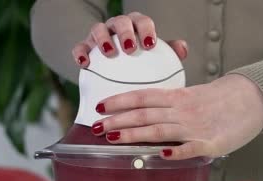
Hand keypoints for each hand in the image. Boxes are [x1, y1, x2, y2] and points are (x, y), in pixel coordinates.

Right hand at [71, 12, 187, 65]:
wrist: (123, 76)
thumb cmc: (144, 65)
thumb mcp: (159, 59)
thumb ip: (171, 52)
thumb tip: (182, 49)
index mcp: (137, 27)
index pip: (142, 21)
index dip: (146, 29)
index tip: (150, 44)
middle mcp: (118, 27)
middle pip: (120, 21)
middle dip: (125, 32)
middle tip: (130, 48)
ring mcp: (100, 36)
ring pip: (98, 29)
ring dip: (103, 39)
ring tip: (109, 53)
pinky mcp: (85, 47)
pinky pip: (80, 47)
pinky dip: (81, 52)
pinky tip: (85, 63)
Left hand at [92, 74, 262, 159]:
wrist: (252, 99)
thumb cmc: (221, 101)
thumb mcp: (192, 96)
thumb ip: (170, 105)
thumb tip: (146, 115)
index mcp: (177, 98)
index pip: (143, 97)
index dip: (120, 101)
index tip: (100, 106)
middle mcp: (182, 110)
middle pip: (145, 114)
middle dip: (119, 120)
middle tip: (96, 127)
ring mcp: (195, 127)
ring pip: (160, 130)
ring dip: (136, 134)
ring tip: (115, 138)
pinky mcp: (211, 143)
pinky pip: (191, 148)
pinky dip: (177, 151)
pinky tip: (162, 156)